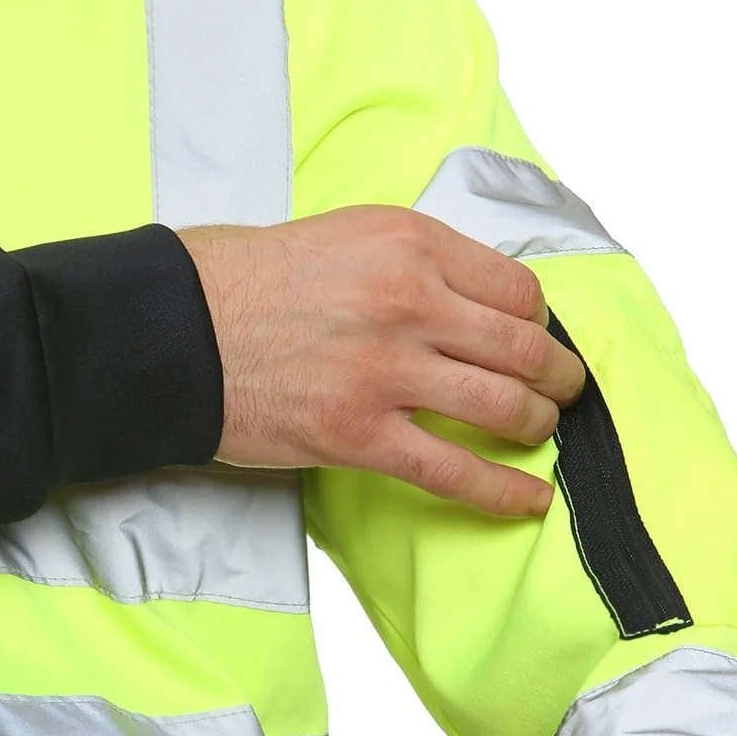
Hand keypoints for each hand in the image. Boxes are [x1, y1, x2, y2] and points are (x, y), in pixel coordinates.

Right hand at [179, 208, 584, 515]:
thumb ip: (410, 262)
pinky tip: (529, 500)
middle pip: (524, 348)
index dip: (537, 321)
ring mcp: (386, 371)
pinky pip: (454, 470)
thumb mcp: (343, 235)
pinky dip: (503, 491)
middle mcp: (408, 300)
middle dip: (558, 377)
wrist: (172, 329)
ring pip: (504, 407)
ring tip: (539, 433)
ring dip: (536, 425)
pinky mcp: (359, 434)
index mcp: (408, 243)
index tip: (535, 338)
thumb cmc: (243, 280)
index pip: (515, 288)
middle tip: (564, 391)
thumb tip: (468, 301)